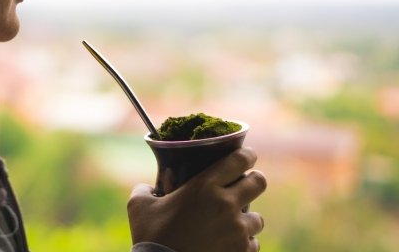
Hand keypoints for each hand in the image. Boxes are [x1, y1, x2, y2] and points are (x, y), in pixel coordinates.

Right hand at [127, 147, 266, 251]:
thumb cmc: (150, 237)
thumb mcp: (139, 206)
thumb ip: (145, 189)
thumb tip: (149, 187)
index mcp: (204, 186)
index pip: (240, 159)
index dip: (247, 155)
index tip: (246, 156)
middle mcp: (226, 205)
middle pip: (259, 182)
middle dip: (253, 182)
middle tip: (243, 186)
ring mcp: (237, 231)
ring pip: (257, 218)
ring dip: (246, 219)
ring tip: (232, 223)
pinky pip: (253, 243)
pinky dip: (243, 243)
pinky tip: (229, 244)